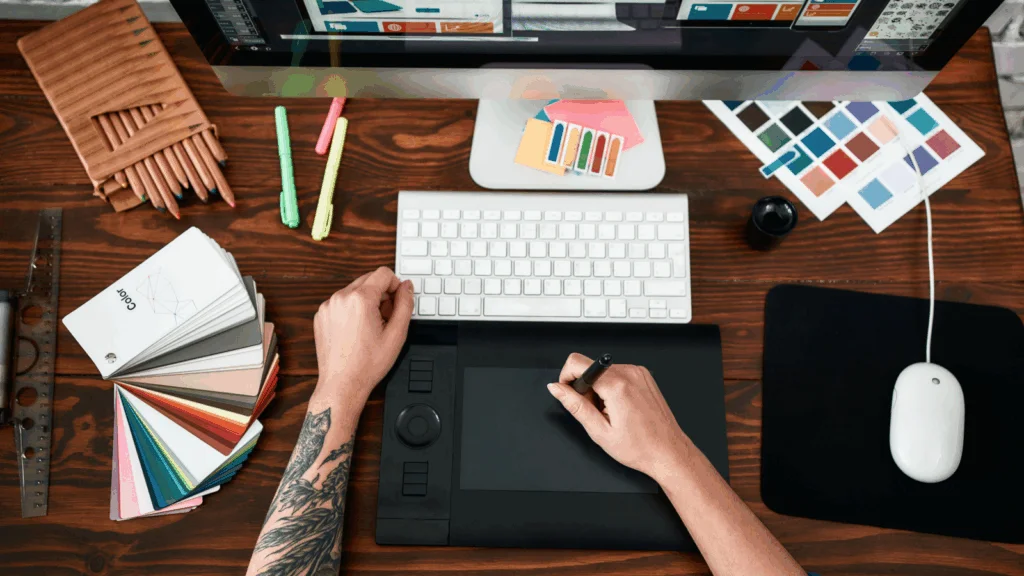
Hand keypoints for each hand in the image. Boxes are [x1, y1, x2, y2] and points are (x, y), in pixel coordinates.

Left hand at [313, 267, 413, 403]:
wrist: (342, 383)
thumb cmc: (367, 364)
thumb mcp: (396, 334)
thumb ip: (405, 304)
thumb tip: (406, 287)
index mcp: (360, 299)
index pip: (383, 273)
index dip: (395, 285)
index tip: (396, 301)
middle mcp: (340, 297)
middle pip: (368, 279)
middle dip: (381, 294)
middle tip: (385, 318)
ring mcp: (328, 306)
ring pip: (354, 290)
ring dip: (365, 301)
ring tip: (370, 326)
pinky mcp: (321, 315)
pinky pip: (340, 302)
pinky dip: (351, 309)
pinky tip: (355, 330)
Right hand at [547, 353, 690, 482]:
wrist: (667, 452)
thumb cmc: (640, 447)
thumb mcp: (599, 431)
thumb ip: (575, 406)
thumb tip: (556, 388)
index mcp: (617, 386)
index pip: (577, 362)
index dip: (567, 378)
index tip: (571, 393)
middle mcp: (630, 373)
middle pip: (590, 367)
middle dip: (586, 388)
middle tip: (597, 412)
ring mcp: (639, 373)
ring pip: (603, 371)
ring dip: (600, 389)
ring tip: (612, 412)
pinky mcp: (644, 375)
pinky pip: (617, 373)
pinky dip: (613, 387)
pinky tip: (621, 407)